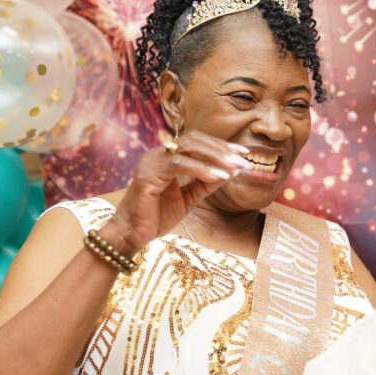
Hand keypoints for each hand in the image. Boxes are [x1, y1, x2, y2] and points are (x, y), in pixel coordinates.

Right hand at [104, 131, 248, 252]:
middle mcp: (159, 154)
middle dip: (222, 148)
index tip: (244, 152)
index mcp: (167, 157)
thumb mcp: (190, 198)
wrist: (131, 235)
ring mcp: (152, 161)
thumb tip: (233, 170)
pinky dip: (201, 169)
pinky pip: (179, 164)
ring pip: (188, 147)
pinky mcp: (148, 174)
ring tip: (234, 167)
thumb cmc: (156, 216)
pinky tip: (218, 176)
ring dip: (215, 156)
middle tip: (244, 159)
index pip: (197, 142)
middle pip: (194, 139)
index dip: (221, 145)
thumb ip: (208, 183)